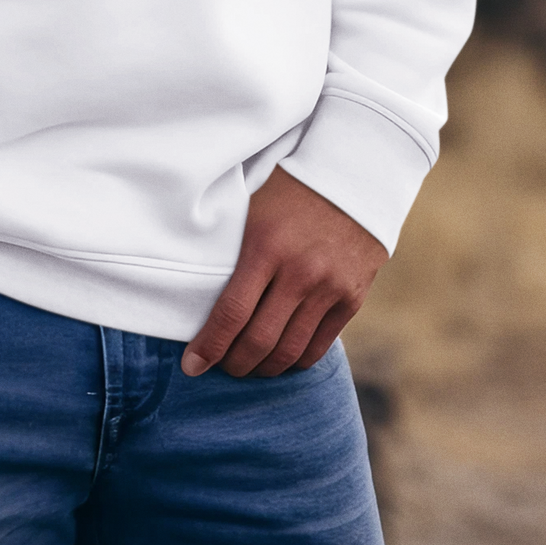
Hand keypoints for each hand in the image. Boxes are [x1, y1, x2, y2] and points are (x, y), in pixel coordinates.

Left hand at [183, 168, 386, 379]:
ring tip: (249, 366)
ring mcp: (330, 288)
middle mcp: (300, 272)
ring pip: (290, 351)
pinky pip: (319, 345)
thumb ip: (232, 252)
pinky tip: (280, 359)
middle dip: (234, 364)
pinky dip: (296, 360)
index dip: (209, 346)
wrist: (353, 176)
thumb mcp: (252, 210)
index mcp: (266, 246)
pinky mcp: (352, 298)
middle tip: (221, 367)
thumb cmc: (288, 190)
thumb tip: (197, 293)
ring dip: (264, 368)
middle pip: (259, 340)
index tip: (192, 365)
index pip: (231, 313)